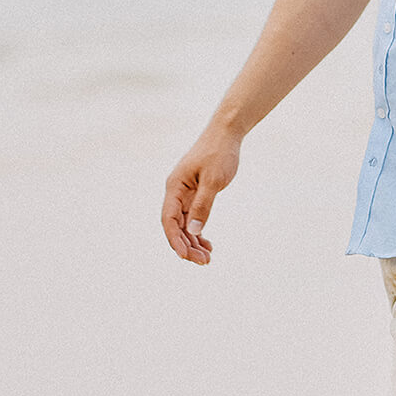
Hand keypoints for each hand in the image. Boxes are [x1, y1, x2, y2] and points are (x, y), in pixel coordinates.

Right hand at [161, 125, 242, 263]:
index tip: (186, 256)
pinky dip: (198, 232)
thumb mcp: (214, 180)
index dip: (175, 240)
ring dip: (193, 242)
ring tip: (207, 258)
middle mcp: (176, 191)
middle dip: (187, 245)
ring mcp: (184, 193)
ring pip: (184, 224)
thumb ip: (203, 206)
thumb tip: (193, 232)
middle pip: (175, 225)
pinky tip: (207, 243)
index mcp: (175, 186)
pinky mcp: (195, 194)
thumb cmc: (219, 153)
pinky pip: (192, 218)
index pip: (169, 219)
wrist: (226, 134)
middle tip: (204, 262)